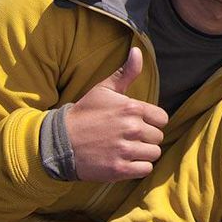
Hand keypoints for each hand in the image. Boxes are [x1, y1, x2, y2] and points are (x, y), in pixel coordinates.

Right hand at [64, 48, 168, 180]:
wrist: (59, 142)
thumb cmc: (84, 114)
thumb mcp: (103, 90)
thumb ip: (125, 73)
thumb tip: (138, 51)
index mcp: (131, 108)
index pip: (162, 119)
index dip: (151, 122)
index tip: (136, 123)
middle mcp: (131, 129)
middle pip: (158, 137)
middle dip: (146, 138)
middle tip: (126, 137)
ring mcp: (125, 150)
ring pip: (154, 154)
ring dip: (142, 154)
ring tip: (125, 149)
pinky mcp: (119, 169)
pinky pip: (145, 170)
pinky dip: (137, 168)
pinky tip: (124, 161)